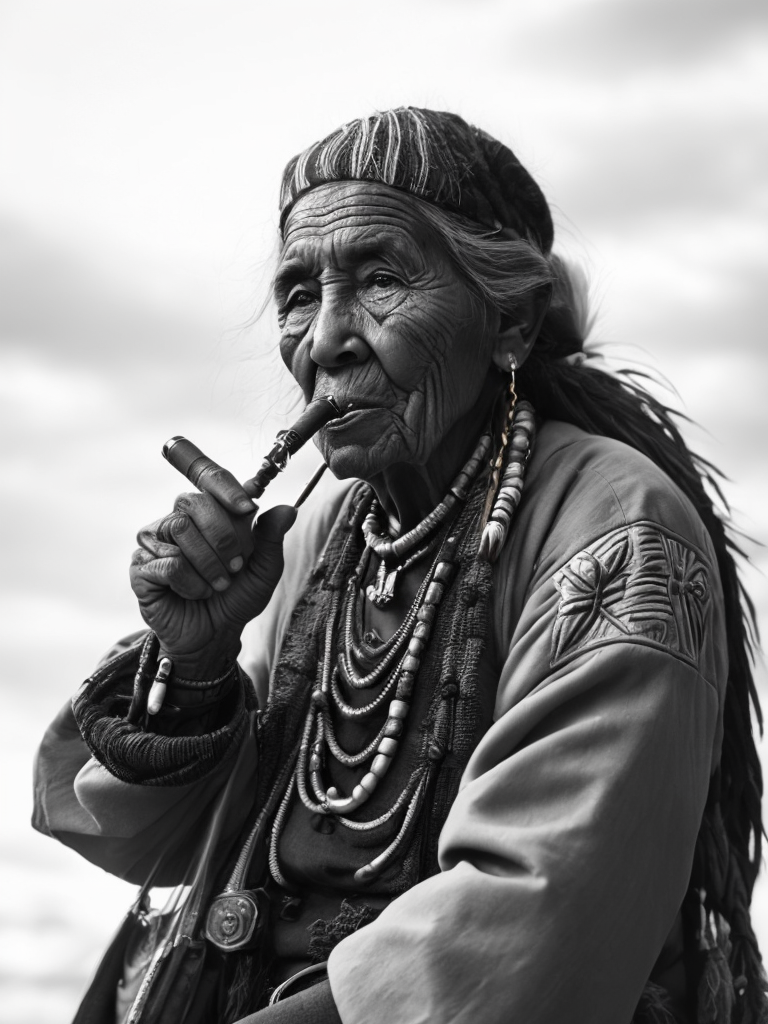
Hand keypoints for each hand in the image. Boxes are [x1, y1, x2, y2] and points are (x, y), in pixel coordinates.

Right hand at [130, 459, 295, 678]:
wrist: (214, 636)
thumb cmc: (236, 598)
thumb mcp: (263, 570)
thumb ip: (271, 538)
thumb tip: (287, 509)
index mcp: (208, 512)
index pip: (211, 480)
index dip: (228, 489)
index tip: (248, 507)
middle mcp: (178, 519)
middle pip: (193, 502)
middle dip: (222, 536)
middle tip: (235, 566)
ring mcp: (155, 540)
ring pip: (180, 530)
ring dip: (208, 564)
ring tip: (217, 585)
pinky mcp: (141, 565)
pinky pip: (168, 562)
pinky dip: (191, 583)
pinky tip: (195, 594)